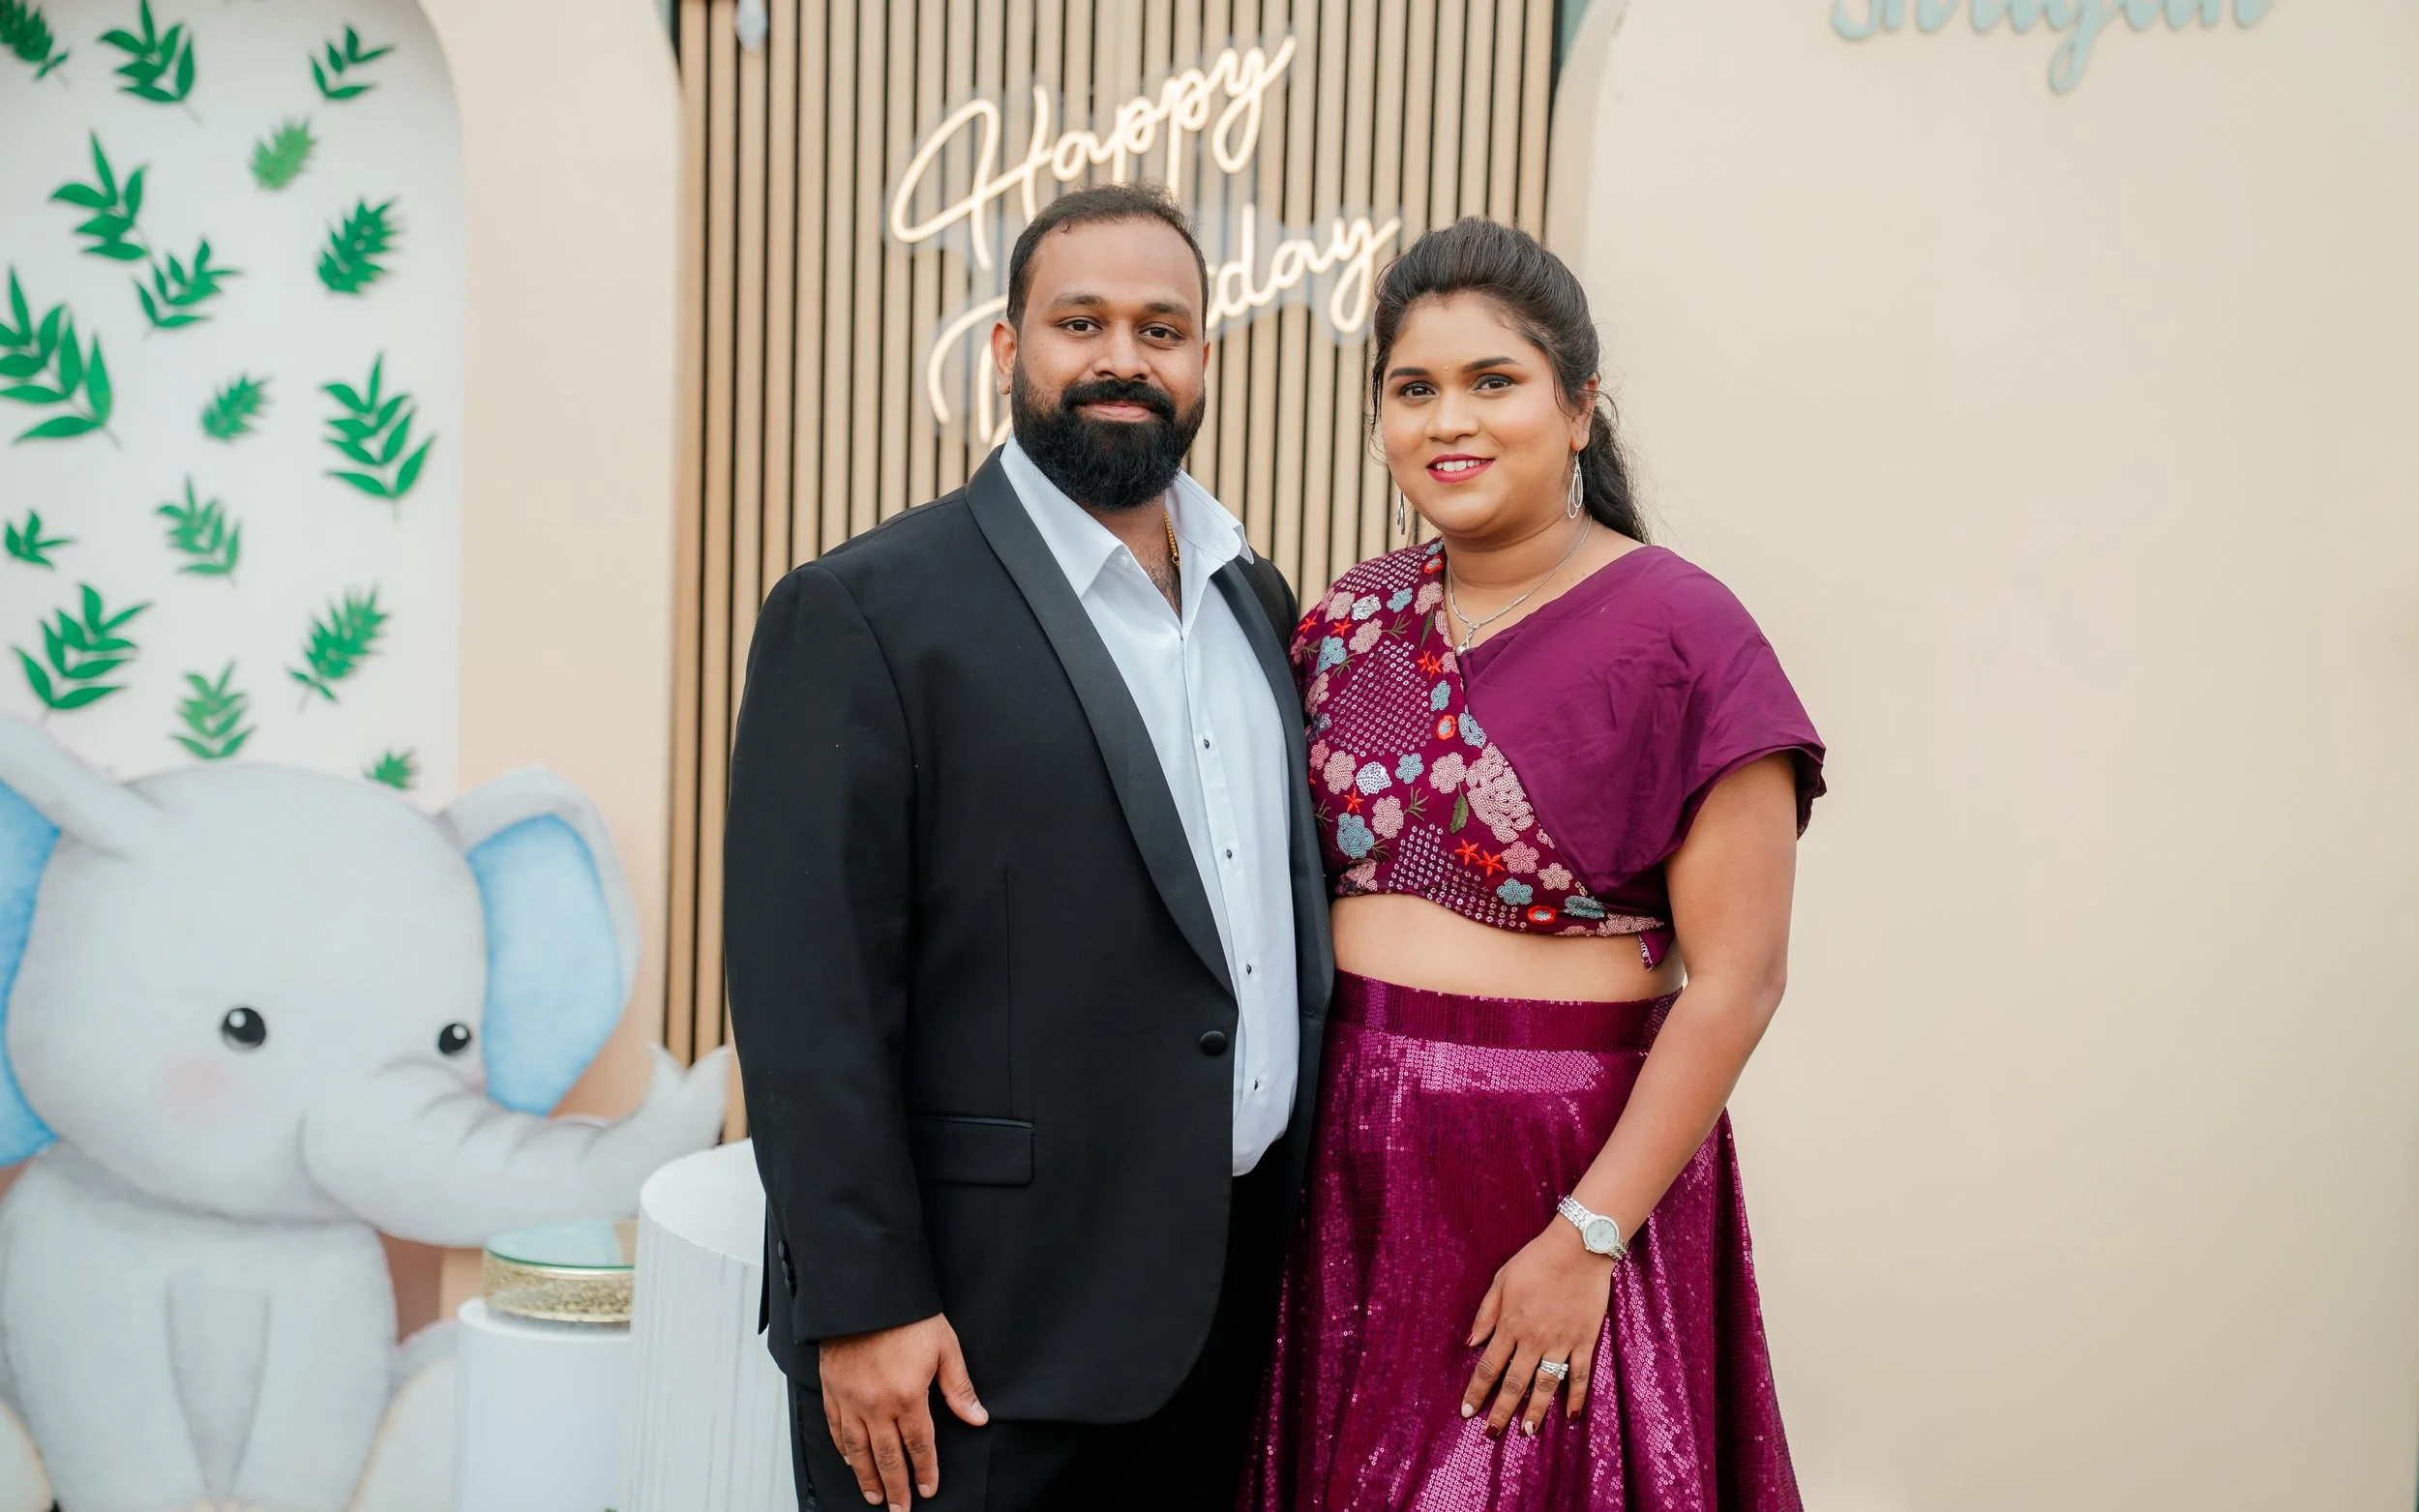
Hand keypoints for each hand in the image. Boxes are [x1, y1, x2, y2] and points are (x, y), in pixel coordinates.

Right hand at [819, 1313, 987, 1508]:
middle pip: (887, 1457)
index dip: (925, 1472)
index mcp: (907, 1397)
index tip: (928, 1489)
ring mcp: (850, 1400)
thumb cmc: (907, 1315)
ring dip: (867, 1477)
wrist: (866, 1291)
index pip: (919, 1446)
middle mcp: (876, 1405)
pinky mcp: (832, 1390)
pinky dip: (844, 1450)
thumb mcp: (945, 1347)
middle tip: (900, 1509)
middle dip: (896, 1487)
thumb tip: (977, 1418)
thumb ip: (959, 1388)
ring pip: (858, 1451)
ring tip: (875, 1496)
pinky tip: (851, 1461)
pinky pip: (837, 1429)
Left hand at [1460, 1219, 1614, 1436]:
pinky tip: (1570, 1415)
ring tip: (1527, 1432)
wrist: (1578, 1248)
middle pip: (1514, 1383)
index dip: (1476, 1391)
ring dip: (1535, 1411)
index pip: (1488, 1366)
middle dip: (1501, 1411)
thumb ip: (1486, 1313)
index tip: (1467, 1411)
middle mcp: (1533, 1339)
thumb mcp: (1501, 1280)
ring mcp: (1561, 1342)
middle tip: (1491, 1434)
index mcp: (1510, 1324)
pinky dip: (1576, 1397)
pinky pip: (1580, 1375)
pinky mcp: (1584, 1341)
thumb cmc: (1536, 1259)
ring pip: (1545, 1385)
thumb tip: (1470, 1343)